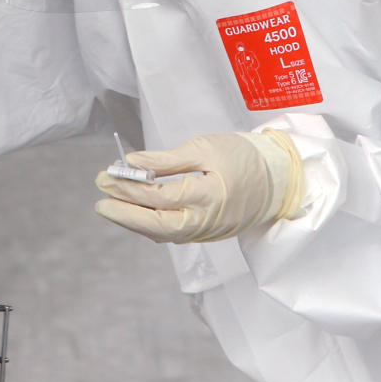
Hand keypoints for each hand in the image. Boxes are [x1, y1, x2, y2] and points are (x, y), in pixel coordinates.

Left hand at [94, 129, 302, 242]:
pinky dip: (151, 226)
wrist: (279, 179)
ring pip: (164, 233)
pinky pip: (174, 234)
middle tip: (100, 202)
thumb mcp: (205, 147)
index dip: (132, 188)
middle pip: (159, 225)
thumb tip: (134, 162)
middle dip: (126, 214)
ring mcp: (208, 231)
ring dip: (135, 222)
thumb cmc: (243, 156)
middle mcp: (207, 220)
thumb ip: (167, 159)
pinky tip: (135, 215)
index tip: (110, 175)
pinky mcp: (207, 233)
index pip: (161, 196)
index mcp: (210, 196)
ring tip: (111, 207)